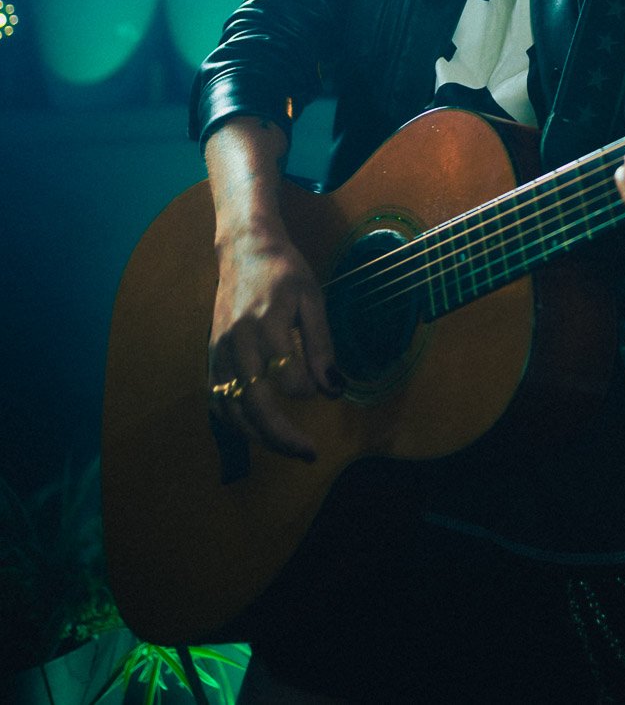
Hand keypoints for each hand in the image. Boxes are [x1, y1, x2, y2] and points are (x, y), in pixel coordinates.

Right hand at [209, 230, 340, 461]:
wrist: (244, 250)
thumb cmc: (284, 272)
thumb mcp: (312, 299)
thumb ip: (321, 344)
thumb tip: (333, 389)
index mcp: (265, 322)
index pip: (285, 375)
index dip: (306, 389)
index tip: (324, 388)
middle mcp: (236, 342)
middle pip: (254, 402)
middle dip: (283, 435)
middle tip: (310, 453)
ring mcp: (219, 352)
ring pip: (232, 409)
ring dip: (260, 437)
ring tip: (290, 448)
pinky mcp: (210, 358)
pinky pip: (218, 401)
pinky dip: (236, 424)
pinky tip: (259, 433)